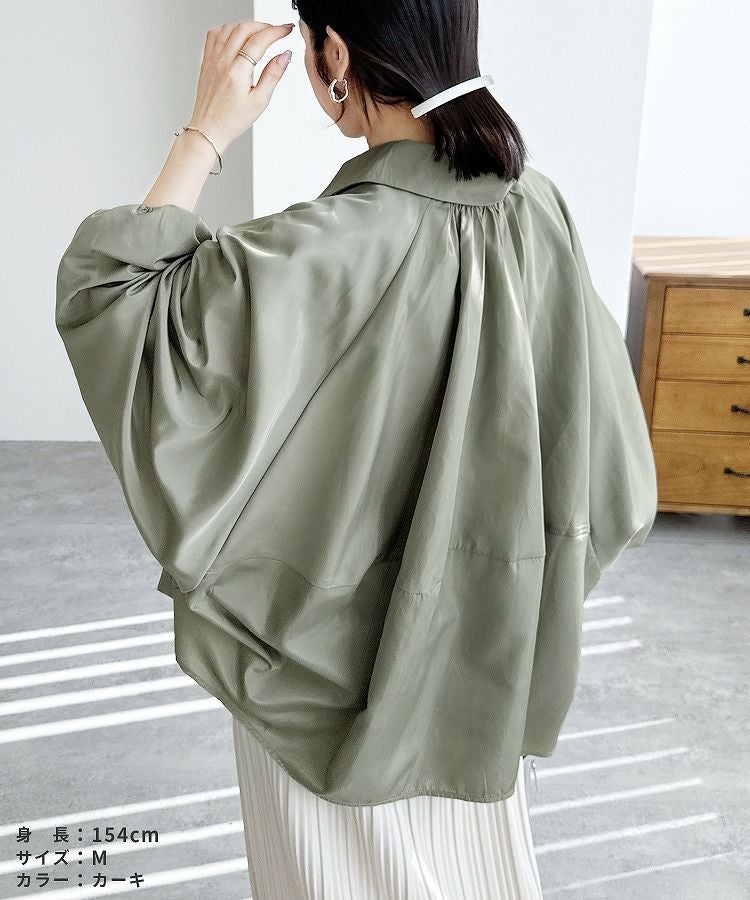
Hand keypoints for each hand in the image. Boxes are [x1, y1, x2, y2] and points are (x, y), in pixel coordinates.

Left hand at [187, 20, 294, 154]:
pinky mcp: (206, 60)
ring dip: (247, 26)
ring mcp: (212, 59)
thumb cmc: (232, 120)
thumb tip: (285, 55)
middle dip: (264, 26)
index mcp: (237, 73)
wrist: (209, 129)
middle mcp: (222, 62)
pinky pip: (215, 34)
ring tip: (259, 34)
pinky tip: (237, 36)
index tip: (286, 30)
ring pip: (229, 28)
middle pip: (244, 28)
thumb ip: (273, 75)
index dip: (276, 32)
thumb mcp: (259, 101)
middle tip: (276, 32)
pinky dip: (228, 29)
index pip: (259, 41)